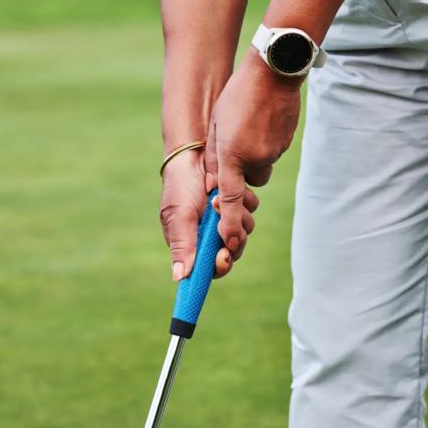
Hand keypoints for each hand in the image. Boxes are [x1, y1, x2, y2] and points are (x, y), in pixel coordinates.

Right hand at [159, 148, 258, 280]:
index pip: (209, 268)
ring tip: (218, 198)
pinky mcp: (238, 205)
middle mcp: (210, 235)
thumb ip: (182, 244)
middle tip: (224, 224)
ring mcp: (225, 220)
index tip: (223, 256)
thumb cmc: (180, 183)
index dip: (219, 266)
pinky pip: (249, 212)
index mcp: (192, 243)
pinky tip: (230, 189)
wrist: (194, 151)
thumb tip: (179, 277)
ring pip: (243, 232)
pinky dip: (243, 202)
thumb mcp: (179, 214)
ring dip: (235, 217)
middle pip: (231, 253)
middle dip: (231, 239)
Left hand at [203, 48, 302, 274]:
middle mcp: (254, 159)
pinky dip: (265, 142)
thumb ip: (216, 158)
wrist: (275, 71)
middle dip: (241, 172)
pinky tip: (262, 120)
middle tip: (236, 143)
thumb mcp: (217, 126)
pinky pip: (270, 152)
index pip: (230, 200)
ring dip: (252, 155)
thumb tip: (215, 185)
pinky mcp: (285, 144)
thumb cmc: (239, 95)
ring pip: (259, 167)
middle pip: (246, 182)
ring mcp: (273, 152)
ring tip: (249, 126)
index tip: (231, 243)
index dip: (230, 225)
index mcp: (232, 156)